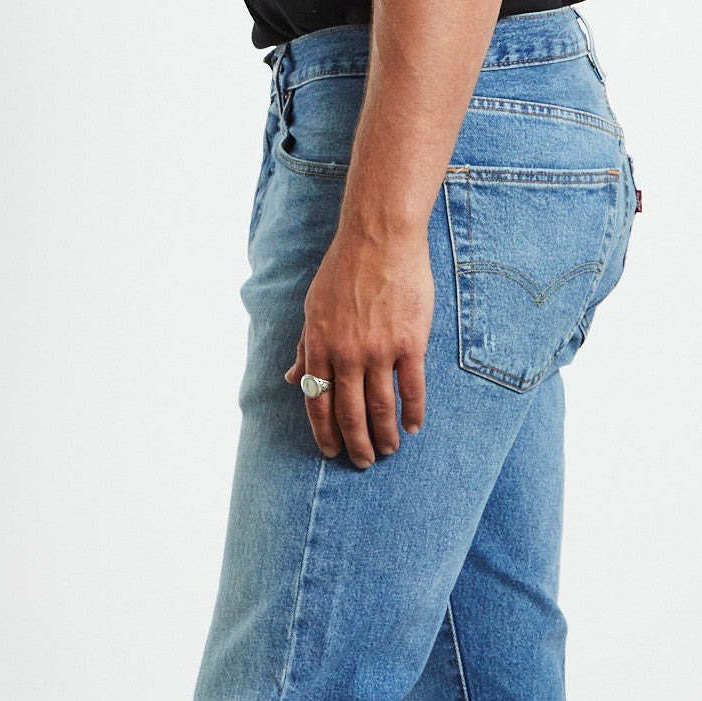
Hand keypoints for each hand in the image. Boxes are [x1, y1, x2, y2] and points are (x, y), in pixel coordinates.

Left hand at [284, 225, 432, 466]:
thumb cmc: (344, 270)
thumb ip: (305, 348)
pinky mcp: (410, 343)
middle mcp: (346, 354)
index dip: (325, 432)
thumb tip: (289, 377)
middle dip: (356, 443)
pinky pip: (412, 388)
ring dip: (384, 435)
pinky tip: (412, 427)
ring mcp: (379, 350)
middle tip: (363, 462)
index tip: (332, 451)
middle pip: (350, 413)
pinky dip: (413, 412)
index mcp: (320, 347)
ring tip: (388, 451)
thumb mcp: (313, 308)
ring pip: (381, 407)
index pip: (317, 402)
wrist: (379, 238)